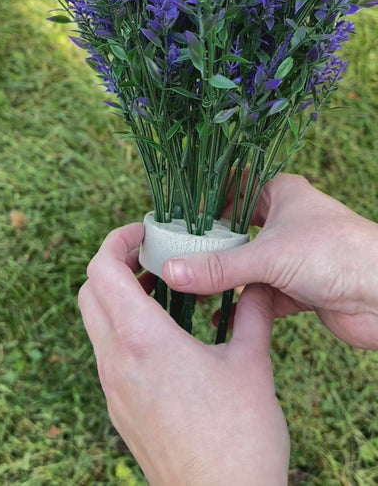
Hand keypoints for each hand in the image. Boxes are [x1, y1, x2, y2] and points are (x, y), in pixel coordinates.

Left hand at [78, 224, 289, 485]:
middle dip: (114, 263)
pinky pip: (107, 353)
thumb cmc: (239, 438)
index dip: (116, 240)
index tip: (145, 232)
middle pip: (89, 292)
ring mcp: (113, 390)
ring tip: (162, 290)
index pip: (102, 270)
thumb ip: (252, 314)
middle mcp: (117, 362)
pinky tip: (164, 335)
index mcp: (143, 341)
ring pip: (95, 324)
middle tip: (152, 256)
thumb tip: (258, 285)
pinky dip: (122, 328)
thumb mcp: (252, 364)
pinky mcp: (120, 411)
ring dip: (117, 296)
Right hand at [163, 174, 377, 349]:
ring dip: (224, 281)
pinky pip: (261, 295)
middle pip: (237, 232)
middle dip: (210, 248)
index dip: (205, 205)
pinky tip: (218, 317)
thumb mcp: (268, 256)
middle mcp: (286, 221)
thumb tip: (171, 272)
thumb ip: (218, 268)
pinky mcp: (299, 288)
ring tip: (190, 291)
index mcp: (281, 194)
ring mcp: (293, 256)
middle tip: (175, 259)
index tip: (175, 222)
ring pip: (248, 266)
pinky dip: (242, 306)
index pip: (233, 190)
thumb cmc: (336, 253)